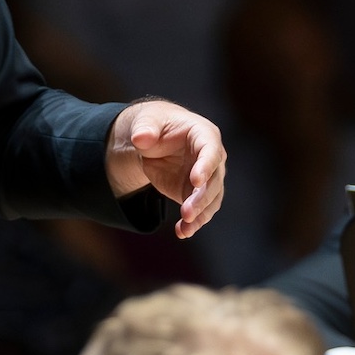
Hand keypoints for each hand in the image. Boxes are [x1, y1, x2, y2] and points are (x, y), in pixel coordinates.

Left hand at [106, 99, 225, 237]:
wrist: (153, 140)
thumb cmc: (155, 124)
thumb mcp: (147, 122)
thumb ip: (144, 129)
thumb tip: (140, 138)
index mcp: (204, 135)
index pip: (211, 151)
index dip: (205, 166)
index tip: (196, 182)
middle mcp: (212, 158)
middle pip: (213, 181)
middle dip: (201, 198)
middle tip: (187, 212)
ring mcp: (207, 178)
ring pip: (210, 200)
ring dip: (200, 215)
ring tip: (186, 228)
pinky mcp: (196, 195)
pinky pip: (200, 211)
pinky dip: (192, 223)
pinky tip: (182, 232)